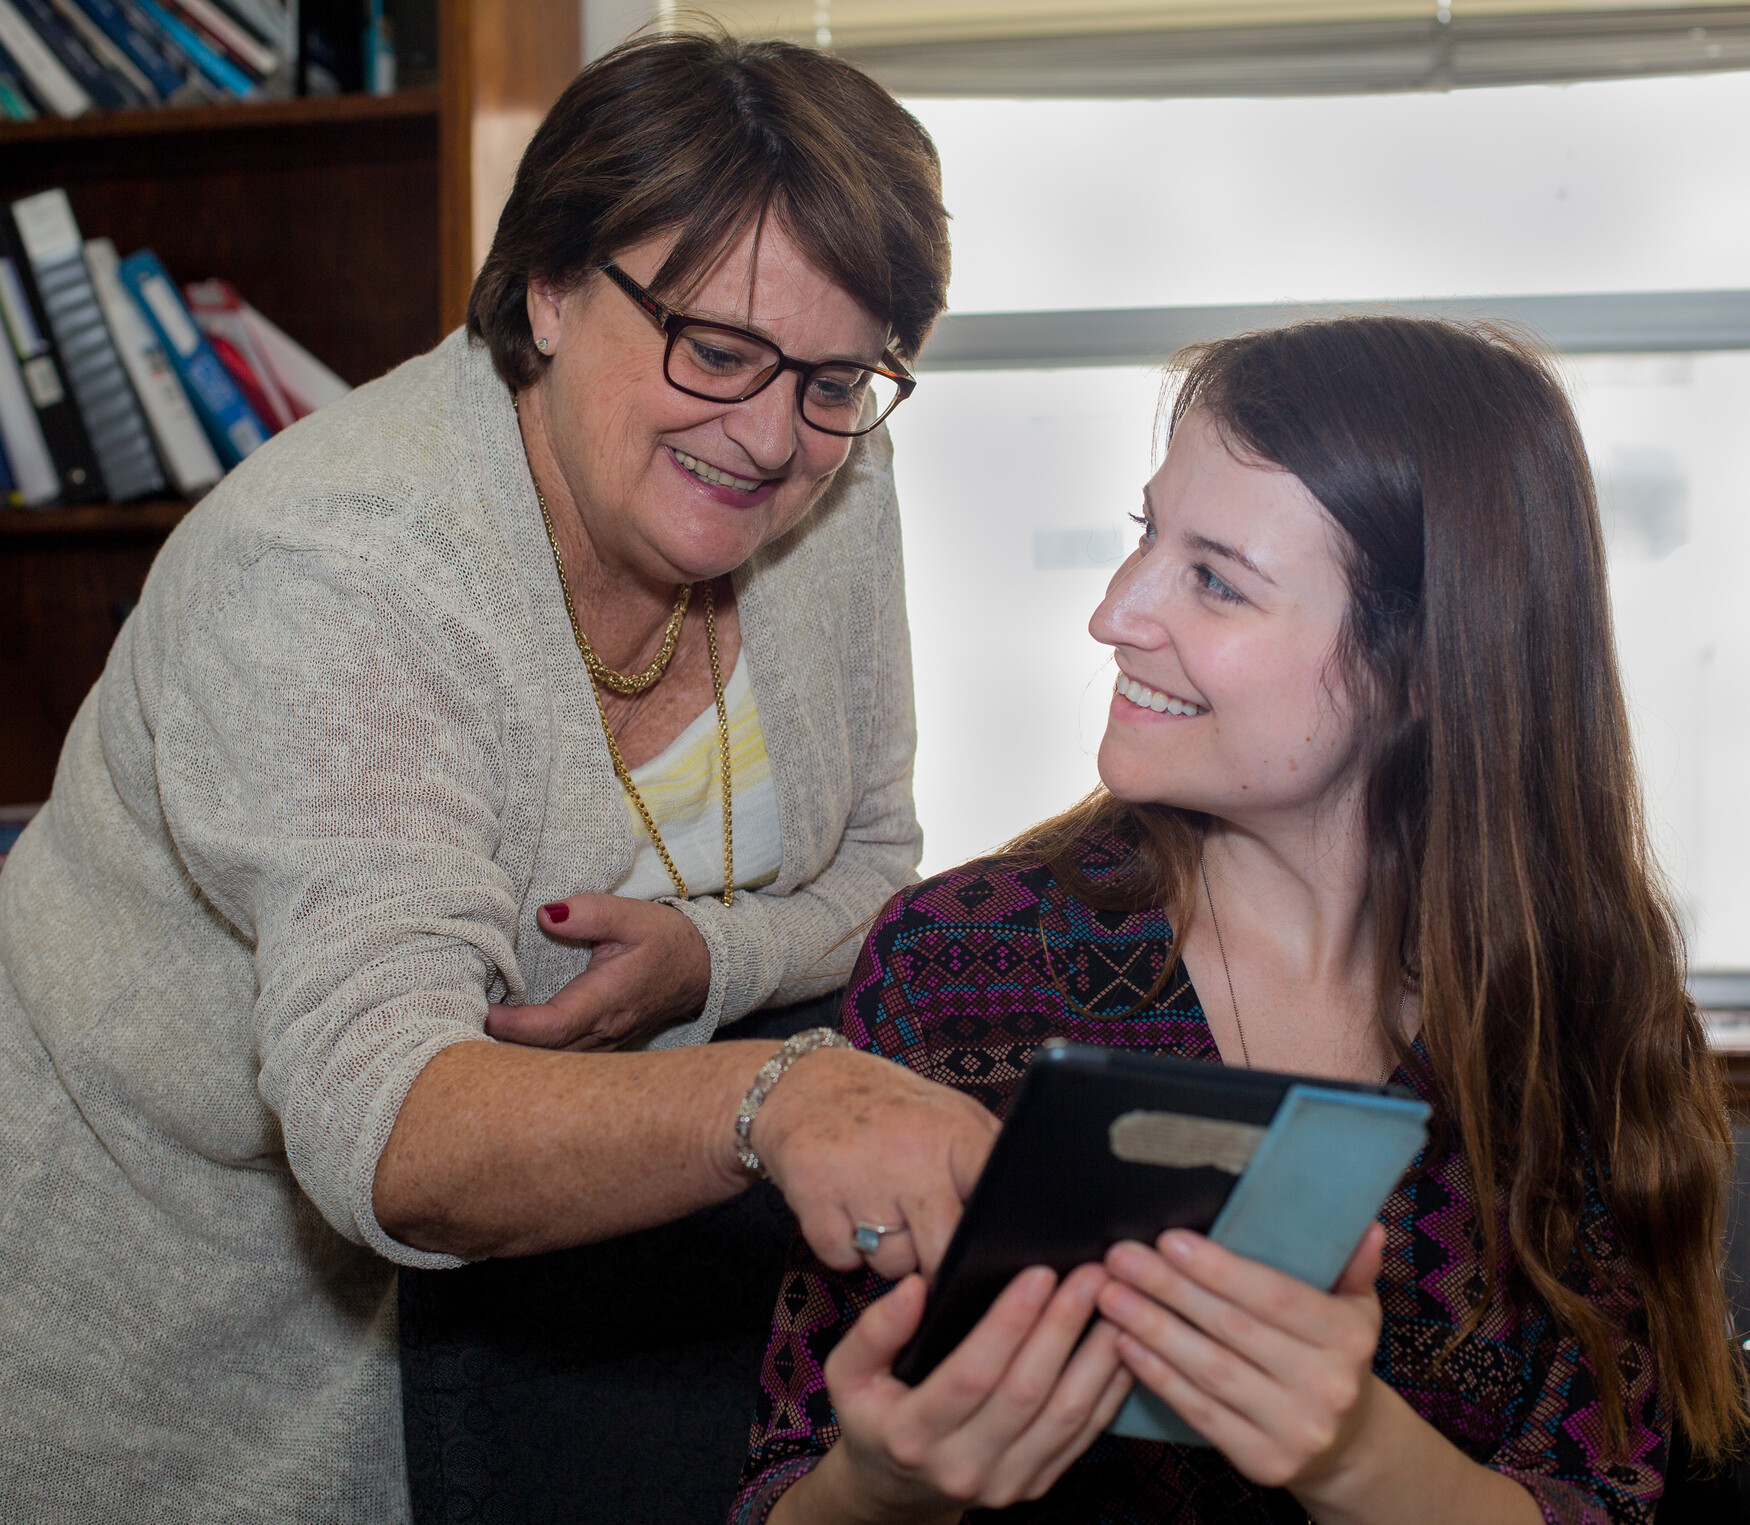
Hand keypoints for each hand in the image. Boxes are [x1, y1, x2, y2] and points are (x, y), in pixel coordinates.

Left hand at [486, 894, 711, 1050]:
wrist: (701, 969)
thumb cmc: (665, 941)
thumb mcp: (631, 915)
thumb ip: (588, 913)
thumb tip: (546, 914)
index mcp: (604, 1003)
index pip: (549, 1028)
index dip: (510, 1025)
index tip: (479, 1008)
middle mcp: (601, 1035)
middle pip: (539, 1057)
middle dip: (497, 1046)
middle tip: (457, 1022)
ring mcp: (600, 1048)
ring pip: (546, 1065)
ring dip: (510, 1053)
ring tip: (472, 1031)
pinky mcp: (597, 1050)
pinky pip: (556, 1062)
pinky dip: (527, 1053)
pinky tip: (502, 1039)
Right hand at [750, 1047, 1000, 1279]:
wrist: (802, 1083)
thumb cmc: (890, 1109)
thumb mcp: (951, 1113)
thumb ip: (987, 1158)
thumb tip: (1031, 1213)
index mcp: (955, 1133)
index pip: (995, 1203)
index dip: (994, 1236)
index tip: (992, 1250)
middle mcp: (912, 1156)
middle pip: (944, 1253)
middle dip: (938, 1261)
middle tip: (927, 1238)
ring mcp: (861, 1178)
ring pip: (893, 1264)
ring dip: (887, 1251)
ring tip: (880, 1207)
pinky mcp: (814, 1198)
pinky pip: (844, 1260)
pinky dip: (844, 1248)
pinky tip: (845, 1209)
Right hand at [786, 1265, 1132, 1523]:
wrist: (895, 1488)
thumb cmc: (874, 1414)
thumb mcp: (848, 1373)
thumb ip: (874, 1330)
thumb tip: (913, 1287)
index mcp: (912, 1435)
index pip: (971, 1375)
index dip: (1009, 1323)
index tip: (1039, 1273)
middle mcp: (961, 1467)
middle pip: (1027, 1393)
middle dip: (1063, 1326)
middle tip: (1091, 1273)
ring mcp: (1004, 1483)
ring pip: (1065, 1416)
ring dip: (1096, 1355)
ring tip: (1116, 1301)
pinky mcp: (1035, 1485)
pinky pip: (1083, 1436)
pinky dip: (1108, 1389)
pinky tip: (1121, 1345)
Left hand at [1096, 1224, 1386, 1493]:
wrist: (1347, 1445)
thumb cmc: (1334, 1355)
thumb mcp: (1355, 1308)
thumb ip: (1353, 1265)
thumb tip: (1367, 1224)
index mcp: (1349, 1338)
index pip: (1275, 1296)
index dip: (1219, 1269)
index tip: (1168, 1239)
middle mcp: (1327, 1387)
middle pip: (1232, 1329)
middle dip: (1169, 1289)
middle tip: (1120, 1258)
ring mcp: (1295, 1429)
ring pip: (1210, 1371)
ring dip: (1152, 1329)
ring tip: (1110, 1295)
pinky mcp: (1264, 1462)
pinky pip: (1200, 1411)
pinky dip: (1158, 1376)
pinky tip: (1125, 1344)